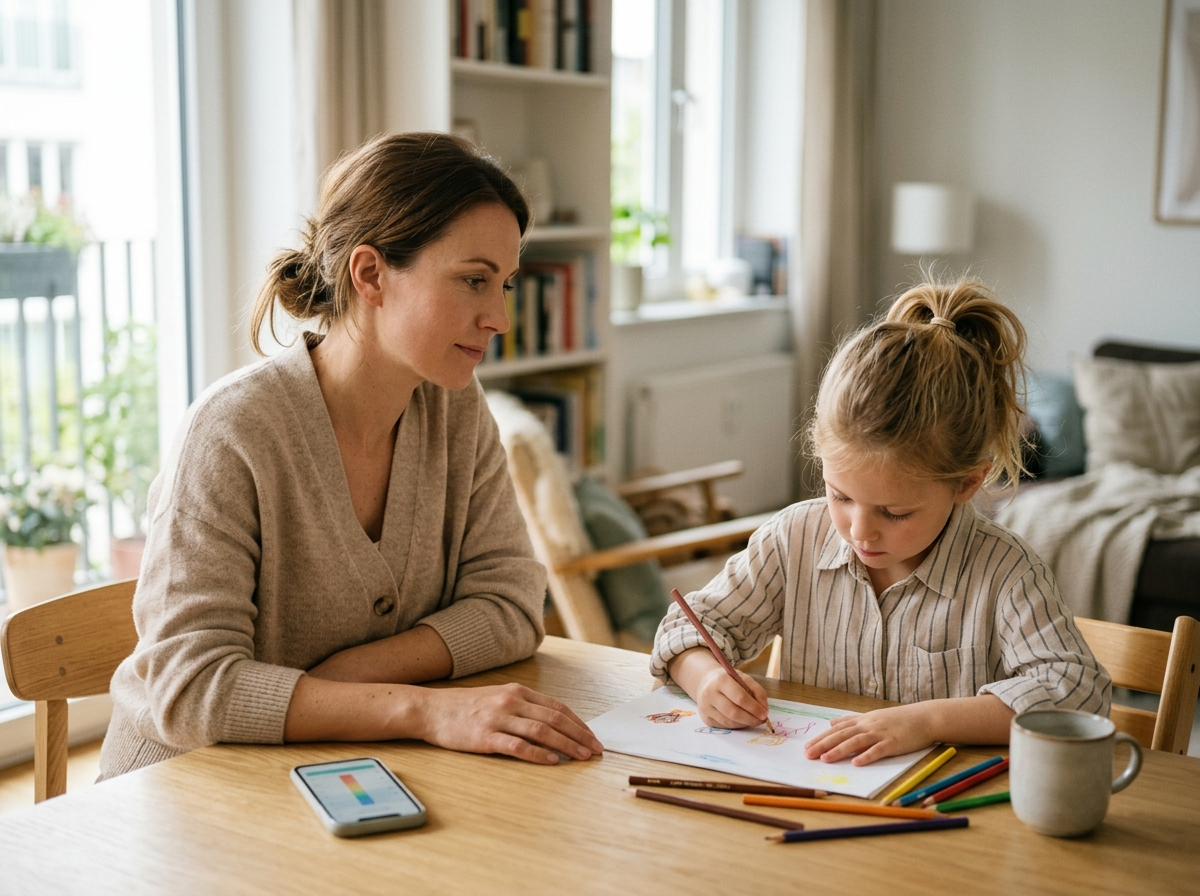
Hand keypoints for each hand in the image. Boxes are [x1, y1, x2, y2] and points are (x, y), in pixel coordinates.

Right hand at [417, 683, 604, 764]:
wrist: (431, 710)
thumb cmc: (466, 707)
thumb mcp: (498, 698)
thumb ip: (523, 708)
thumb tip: (553, 724)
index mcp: (517, 692)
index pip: (557, 707)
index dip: (578, 723)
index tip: (592, 736)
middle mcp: (511, 702)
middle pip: (554, 719)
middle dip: (579, 735)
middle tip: (595, 750)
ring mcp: (498, 719)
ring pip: (541, 732)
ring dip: (566, 745)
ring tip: (581, 757)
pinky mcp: (485, 737)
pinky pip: (517, 746)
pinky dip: (537, 754)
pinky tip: (552, 761)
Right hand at [667, 648, 768, 729]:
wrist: (707, 683)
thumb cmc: (729, 680)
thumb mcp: (744, 679)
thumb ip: (758, 692)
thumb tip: (764, 710)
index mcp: (721, 680)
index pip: (740, 697)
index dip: (754, 708)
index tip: (764, 714)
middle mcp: (710, 694)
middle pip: (733, 712)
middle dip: (751, 719)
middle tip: (761, 721)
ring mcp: (705, 708)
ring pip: (729, 722)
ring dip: (745, 723)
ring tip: (753, 720)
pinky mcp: (706, 719)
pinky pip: (725, 726)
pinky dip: (737, 725)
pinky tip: (742, 721)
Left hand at [803, 703, 933, 765]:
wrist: (924, 717)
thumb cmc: (898, 719)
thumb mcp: (872, 716)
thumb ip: (852, 720)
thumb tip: (832, 722)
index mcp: (862, 720)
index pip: (837, 729)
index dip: (821, 738)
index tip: (806, 746)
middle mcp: (868, 725)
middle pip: (841, 735)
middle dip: (823, 744)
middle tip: (808, 754)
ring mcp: (880, 733)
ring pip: (855, 742)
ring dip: (839, 750)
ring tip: (825, 759)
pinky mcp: (893, 743)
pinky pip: (878, 750)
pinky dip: (867, 756)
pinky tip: (856, 762)